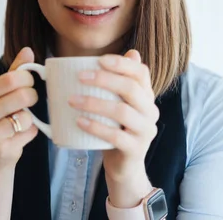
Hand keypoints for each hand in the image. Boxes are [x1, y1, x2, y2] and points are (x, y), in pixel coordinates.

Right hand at [0, 47, 38, 168]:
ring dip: (30, 119)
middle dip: (32, 97)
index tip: (28, 84)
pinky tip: (18, 136)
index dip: (27, 79)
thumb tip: (28, 49)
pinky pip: (29, 134)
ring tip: (19, 122)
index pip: (13, 78)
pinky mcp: (1, 150)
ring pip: (27, 117)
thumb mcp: (2, 93)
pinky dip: (30, 133)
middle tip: (29, 101)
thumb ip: (15, 71)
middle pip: (23, 96)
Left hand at [69, 50, 157, 205]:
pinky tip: (79, 121)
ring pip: (122, 111)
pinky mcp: (136, 149)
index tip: (99, 59)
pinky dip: (96, 127)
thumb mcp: (115, 104)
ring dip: (94, 103)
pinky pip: (116, 136)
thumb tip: (104, 56)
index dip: (122, 63)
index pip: (141, 72)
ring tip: (72, 100)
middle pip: (131, 88)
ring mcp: (145, 131)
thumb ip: (112, 83)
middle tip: (80, 77)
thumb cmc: (115, 128)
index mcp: (146, 95)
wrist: (123, 165)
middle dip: (104, 79)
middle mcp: (150, 111)